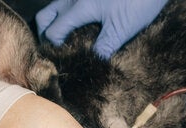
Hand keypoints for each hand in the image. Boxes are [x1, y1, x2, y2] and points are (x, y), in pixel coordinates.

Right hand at [36, 0, 167, 58]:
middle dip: (46, 34)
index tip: (64, 58)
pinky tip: (78, 27)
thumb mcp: (122, 29)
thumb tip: (92, 63)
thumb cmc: (139, 2)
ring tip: (65, 40)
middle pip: (45, 16)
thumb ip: (104, 47)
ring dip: (55, 24)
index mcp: (80, 7)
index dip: (54, 47)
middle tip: (57, 50)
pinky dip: (66, 16)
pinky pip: (67, 3)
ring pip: (54, 7)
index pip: (54, 31)